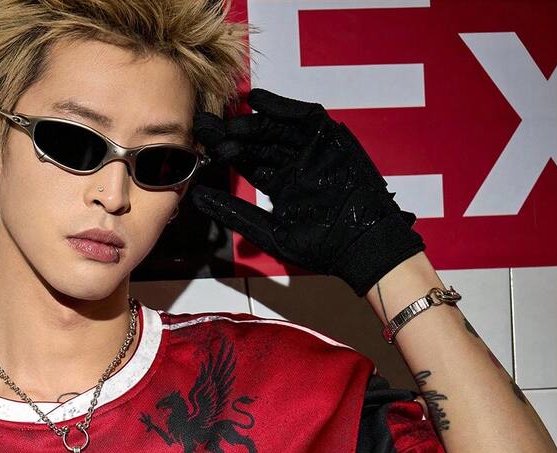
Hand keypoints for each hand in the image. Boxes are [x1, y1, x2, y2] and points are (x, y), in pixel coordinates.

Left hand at [189, 87, 425, 296]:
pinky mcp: (329, 138)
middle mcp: (294, 164)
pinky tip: (258, 102)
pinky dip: (281, 108)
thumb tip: (196, 198)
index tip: (200, 146)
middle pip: (258, 144)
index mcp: (281, 186)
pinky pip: (303, 117)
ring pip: (276, 130)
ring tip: (229, 123)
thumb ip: (234, 213)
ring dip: (252, 124)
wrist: (360, 242)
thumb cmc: (319, 245)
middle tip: (205, 126)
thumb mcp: (269, 231)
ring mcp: (312, 150)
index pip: (247, 164)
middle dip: (232, 135)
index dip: (225, 154)